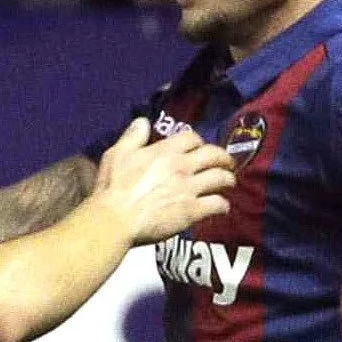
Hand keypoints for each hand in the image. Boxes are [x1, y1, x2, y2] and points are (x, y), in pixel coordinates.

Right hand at [90, 119, 237, 242]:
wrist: (115, 219)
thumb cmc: (112, 187)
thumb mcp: (117, 154)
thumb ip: (132, 136)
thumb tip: (143, 122)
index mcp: (164, 151)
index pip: (192, 138)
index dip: (199, 142)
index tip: (200, 148)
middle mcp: (181, 167)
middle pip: (214, 155)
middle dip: (224, 158)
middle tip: (226, 163)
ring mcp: (189, 189)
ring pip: (221, 178)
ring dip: (228, 179)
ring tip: (229, 183)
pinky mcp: (192, 211)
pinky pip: (217, 204)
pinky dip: (223, 205)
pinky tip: (222, 207)